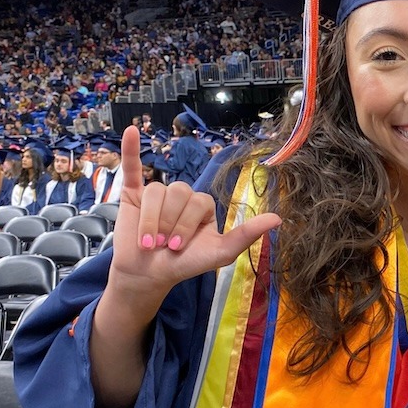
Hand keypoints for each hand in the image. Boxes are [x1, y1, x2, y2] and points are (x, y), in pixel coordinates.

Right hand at [108, 126, 281, 302]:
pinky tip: (130, 131)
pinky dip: (130, 149)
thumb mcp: (220, 252)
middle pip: (178, 193)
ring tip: (148, 241)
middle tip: (163, 245)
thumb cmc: (185, 265)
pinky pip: (133, 167)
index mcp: (203, 206)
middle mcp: (181, 197)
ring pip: (156, 191)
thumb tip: (278, 219)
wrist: (148, 275)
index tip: (178, 248)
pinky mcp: (132, 194)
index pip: (199, 201)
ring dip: (151, 219)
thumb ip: (246, 235)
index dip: (186, 224)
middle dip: (170, 223)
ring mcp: (157, 195)